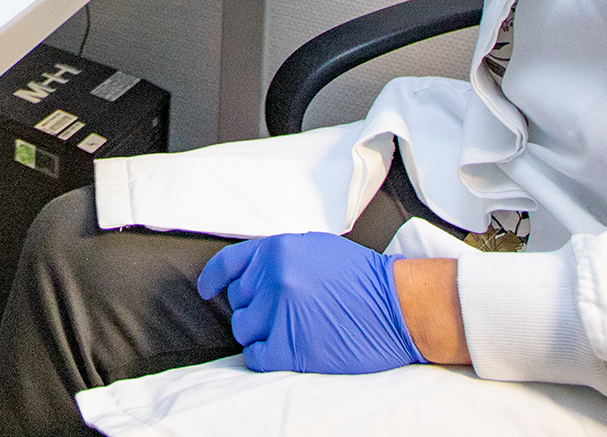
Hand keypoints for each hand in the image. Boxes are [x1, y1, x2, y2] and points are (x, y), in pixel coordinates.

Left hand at [196, 233, 423, 374]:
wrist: (399, 306)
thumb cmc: (364, 279)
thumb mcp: (315, 249)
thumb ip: (279, 257)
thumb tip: (250, 274)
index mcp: (277, 249)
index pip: (229, 264)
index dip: (213, 279)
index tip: (207, 291)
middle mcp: (273, 277)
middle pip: (238, 301)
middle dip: (255, 309)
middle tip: (286, 314)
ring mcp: (279, 312)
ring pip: (243, 329)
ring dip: (261, 334)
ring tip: (293, 331)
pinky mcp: (289, 346)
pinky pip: (254, 355)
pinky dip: (264, 356)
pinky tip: (285, 351)